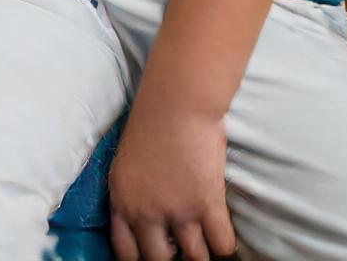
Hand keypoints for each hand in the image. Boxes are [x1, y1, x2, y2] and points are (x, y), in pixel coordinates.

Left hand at [108, 95, 236, 260]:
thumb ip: (135, 193)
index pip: (124, 251)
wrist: (174, 103)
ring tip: (206, 239)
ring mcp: (176, 211)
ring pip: (195, 257)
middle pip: (160, 260)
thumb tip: (151, 217)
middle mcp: (145, 212)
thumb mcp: (127, 161)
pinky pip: (222, 244)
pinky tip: (223, 232)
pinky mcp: (205, 204)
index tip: (155, 255)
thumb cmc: (151, 122)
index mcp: (121, 200)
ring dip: (203, 250)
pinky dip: (225, 242)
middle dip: (174, 256)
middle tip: (184, 245)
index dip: (140, 258)